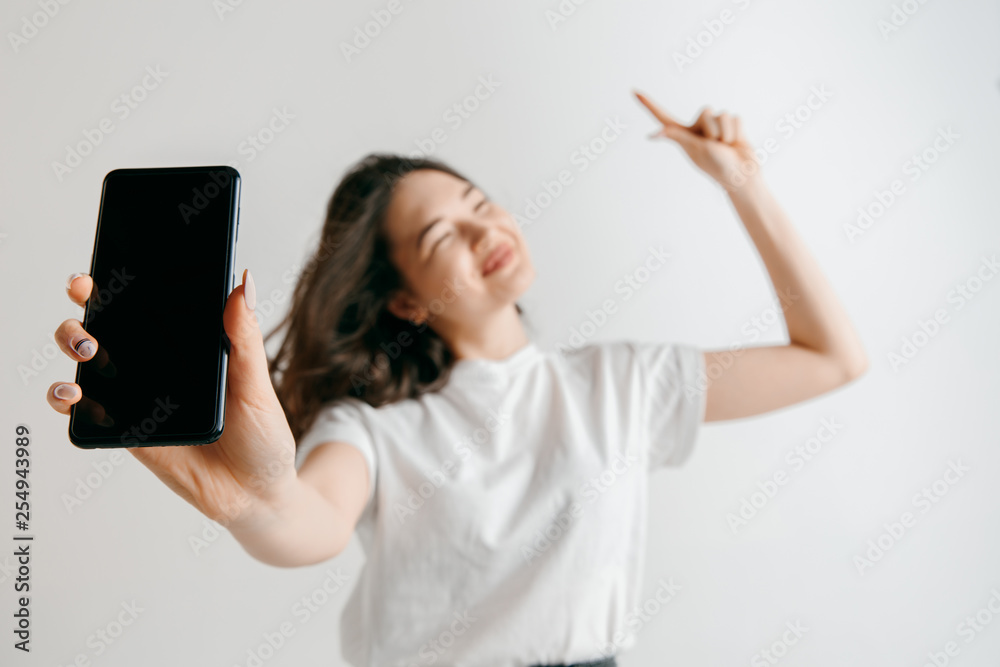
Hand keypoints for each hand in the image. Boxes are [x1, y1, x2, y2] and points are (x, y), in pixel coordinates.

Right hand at [48, 270, 297, 527]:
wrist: (256, 494)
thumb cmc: (263, 436)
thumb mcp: (257, 384)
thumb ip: (244, 336)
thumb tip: (242, 280)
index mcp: (190, 347)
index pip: (151, 306)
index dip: (125, 283)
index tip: (108, 266)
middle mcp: (159, 366)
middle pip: (110, 327)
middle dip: (87, 306)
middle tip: (85, 297)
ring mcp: (139, 398)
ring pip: (90, 363)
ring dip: (72, 345)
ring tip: (86, 347)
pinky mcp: (128, 431)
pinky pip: (88, 411)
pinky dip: (69, 398)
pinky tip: (73, 393)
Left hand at [633, 90, 761, 193]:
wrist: (742, 176)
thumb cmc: (717, 165)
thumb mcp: (695, 149)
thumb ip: (676, 135)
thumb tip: (652, 134)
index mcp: (684, 136)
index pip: (663, 117)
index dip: (649, 105)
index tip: (634, 91)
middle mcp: (698, 129)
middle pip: (706, 111)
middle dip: (714, 129)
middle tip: (716, 146)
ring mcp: (715, 127)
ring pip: (722, 115)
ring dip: (726, 133)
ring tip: (726, 147)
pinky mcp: (730, 126)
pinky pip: (734, 118)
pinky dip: (736, 132)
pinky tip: (736, 143)